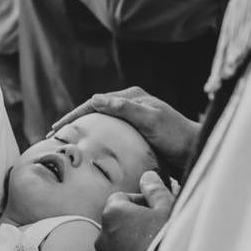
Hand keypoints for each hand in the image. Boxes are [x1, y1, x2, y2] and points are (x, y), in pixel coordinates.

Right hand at [49, 87, 200, 169]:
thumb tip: (96, 99)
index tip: (57, 127)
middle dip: (74, 122)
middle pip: (96, 112)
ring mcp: (133, 121)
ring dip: (84, 131)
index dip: (74, 115)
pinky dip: (97, 141)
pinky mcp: (136, 135)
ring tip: (66, 144)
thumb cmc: (176, 136)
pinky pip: (111, 136)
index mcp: (132, 97)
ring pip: (102, 124)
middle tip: (54, 136)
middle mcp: (131, 106)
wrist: (195, 152)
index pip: (95, 102)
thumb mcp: (151, 121)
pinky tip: (89, 153)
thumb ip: (126, 109)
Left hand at [97, 172, 174, 250]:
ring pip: (118, 246)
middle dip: (134, 223)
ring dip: (131, 244)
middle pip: (118, 223)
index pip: (120, 198)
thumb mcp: (167, 208)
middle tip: (156, 229)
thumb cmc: (167, 238)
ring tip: (154, 249)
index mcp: (113, 213)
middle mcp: (103, 236)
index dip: (138, 201)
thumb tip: (147, 176)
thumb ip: (154, 190)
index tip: (154, 209)